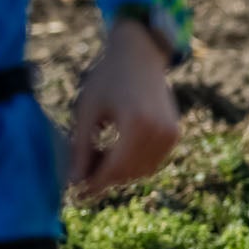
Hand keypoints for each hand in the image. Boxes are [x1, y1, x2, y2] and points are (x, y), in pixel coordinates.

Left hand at [68, 18, 180, 198]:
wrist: (139, 55)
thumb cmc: (107, 78)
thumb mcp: (88, 110)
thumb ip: (81, 148)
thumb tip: (74, 182)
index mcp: (137, 123)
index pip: (115, 169)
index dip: (94, 184)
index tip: (76, 193)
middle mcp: (160, 131)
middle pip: (129, 173)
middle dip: (105, 179)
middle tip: (82, 173)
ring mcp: (171, 134)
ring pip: (142, 171)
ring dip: (119, 173)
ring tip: (97, 158)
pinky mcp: (174, 134)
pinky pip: (152, 162)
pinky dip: (133, 164)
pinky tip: (114, 151)